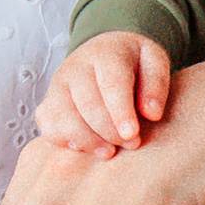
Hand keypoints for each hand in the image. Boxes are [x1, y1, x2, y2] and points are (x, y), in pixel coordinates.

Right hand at [51, 30, 173, 156]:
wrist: (104, 53)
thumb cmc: (134, 63)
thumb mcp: (154, 62)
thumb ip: (156, 84)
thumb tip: (152, 114)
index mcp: (107, 53)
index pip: (111, 82)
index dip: (120, 112)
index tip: (132, 135)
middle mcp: (77, 66)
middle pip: (87, 103)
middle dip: (109, 130)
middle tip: (131, 144)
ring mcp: (58, 84)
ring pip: (63, 116)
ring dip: (87, 140)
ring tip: (109, 152)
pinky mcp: (48, 102)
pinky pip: (47, 125)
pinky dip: (65, 141)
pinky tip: (87, 147)